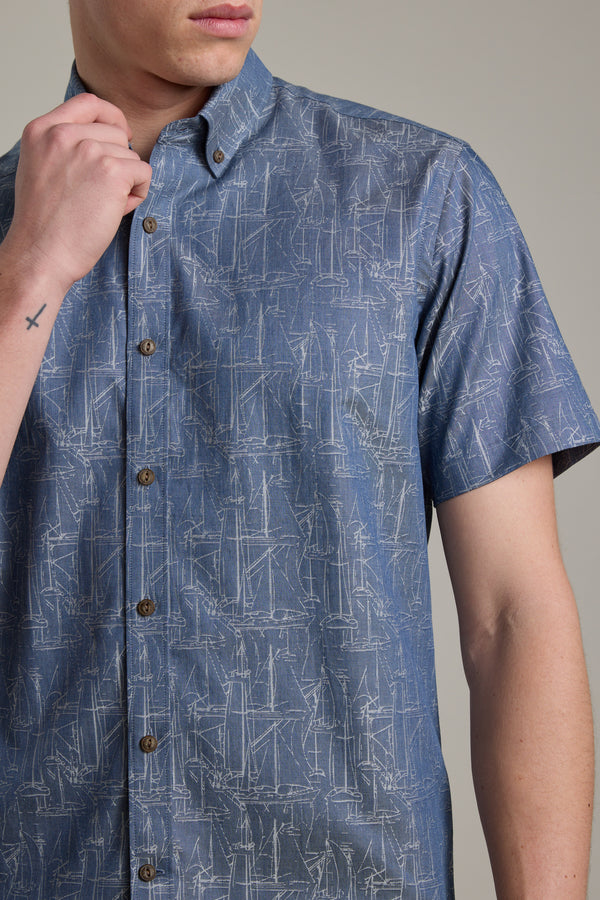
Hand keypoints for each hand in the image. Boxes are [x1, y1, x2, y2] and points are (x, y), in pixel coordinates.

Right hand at [2, 93, 151, 292]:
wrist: (41, 253)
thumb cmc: (44, 222)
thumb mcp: (41, 167)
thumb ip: (65, 147)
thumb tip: (108, 138)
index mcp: (42, 130)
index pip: (89, 103)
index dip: (112, 117)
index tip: (121, 135)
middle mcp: (63, 134)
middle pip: (115, 132)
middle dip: (118, 162)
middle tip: (100, 192)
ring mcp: (88, 150)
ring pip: (131, 154)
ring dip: (127, 180)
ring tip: (103, 204)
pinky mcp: (112, 171)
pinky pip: (144, 172)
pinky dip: (138, 193)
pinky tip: (116, 210)